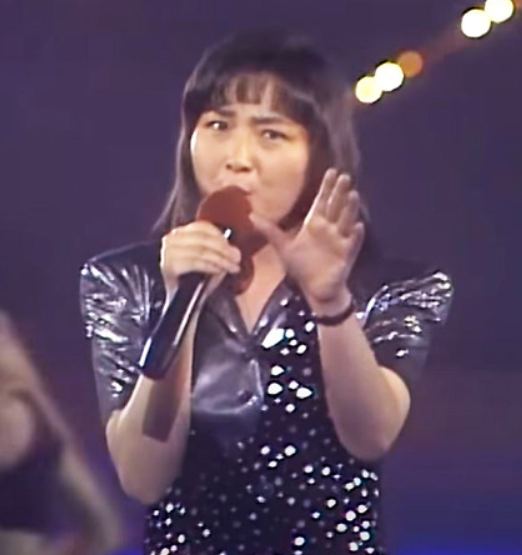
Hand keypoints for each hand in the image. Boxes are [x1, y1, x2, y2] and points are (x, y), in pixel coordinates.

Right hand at [161, 221, 241, 299]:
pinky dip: (211, 266)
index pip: (201, 227)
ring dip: (220, 259)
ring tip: (231, 267)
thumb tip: (235, 252)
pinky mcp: (169, 265)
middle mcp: (171, 240)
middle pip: (203, 238)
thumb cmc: (189, 284)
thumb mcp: (205, 265)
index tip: (231, 247)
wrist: (174, 306)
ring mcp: (168, 252)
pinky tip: (219, 270)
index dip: (220, 236)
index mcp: (178, 235)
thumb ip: (218, 255)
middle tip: (236, 258)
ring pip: (201, 250)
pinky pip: (196, 262)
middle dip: (223, 248)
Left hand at [250, 168, 364, 307]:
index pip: (322, 201)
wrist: (315, 289)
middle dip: (340, 193)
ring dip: (350, 208)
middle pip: (336, 206)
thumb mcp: (284, 247)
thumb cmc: (302, 267)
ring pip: (346, 220)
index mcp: (315, 224)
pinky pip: (352, 243)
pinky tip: (357, 226)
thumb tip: (251, 216)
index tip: (332, 172)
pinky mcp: (346, 254)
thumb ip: (270, 231)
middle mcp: (329, 229)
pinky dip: (355, 235)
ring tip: (353, 195)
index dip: (327, 187)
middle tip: (344, 177)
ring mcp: (340, 240)